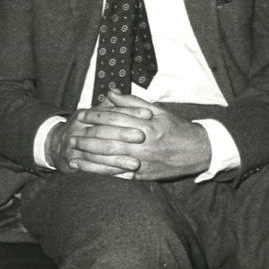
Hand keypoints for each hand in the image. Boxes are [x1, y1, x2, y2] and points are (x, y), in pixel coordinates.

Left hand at [67, 91, 212, 180]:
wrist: (197, 151)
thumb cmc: (175, 127)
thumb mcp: (157, 109)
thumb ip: (131, 101)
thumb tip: (110, 92)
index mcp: (145, 125)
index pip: (114, 119)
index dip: (95, 116)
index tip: (81, 114)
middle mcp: (143, 143)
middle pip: (108, 140)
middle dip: (87, 137)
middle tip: (71, 135)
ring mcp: (143, 161)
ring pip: (110, 159)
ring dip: (89, 157)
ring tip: (73, 153)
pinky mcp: (143, 175)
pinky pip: (118, 174)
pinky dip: (101, 172)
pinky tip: (87, 170)